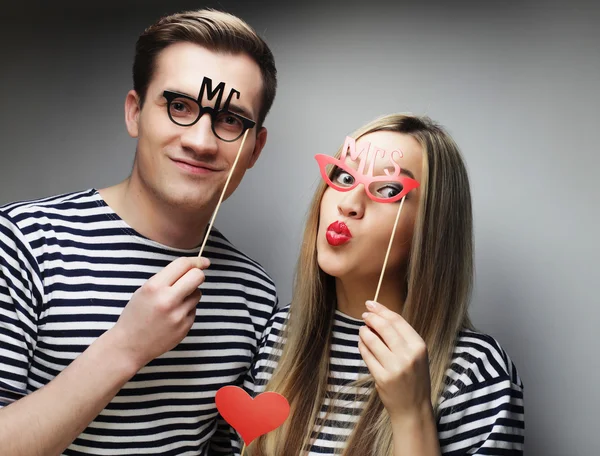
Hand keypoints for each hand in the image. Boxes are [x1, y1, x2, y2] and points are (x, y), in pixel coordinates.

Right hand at [109, 256, 209, 369]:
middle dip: (198, 275)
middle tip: (193, 279)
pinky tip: (172, 317)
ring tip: (174, 303)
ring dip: (191, 294)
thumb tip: (193, 268)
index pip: (183, 264)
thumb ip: (167, 279)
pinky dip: (186, 310)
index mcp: (154, 287)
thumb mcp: (144, 290)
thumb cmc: (136, 315)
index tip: (204, 261)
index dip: (196, 261)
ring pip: (198, 294)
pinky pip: (194, 310)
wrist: (129, 345)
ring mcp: (178, 315)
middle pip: (197, 277)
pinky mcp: (185, 327)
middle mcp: (167, 300)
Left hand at [358, 300, 431, 420]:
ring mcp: (395, 367)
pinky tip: (362, 343)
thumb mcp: (415, 355)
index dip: (382, 310)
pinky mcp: (382, 377)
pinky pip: (367, 355)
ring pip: (372, 340)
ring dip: (364, 332)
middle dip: (371, 318)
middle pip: (384, 327)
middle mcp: (408, 355)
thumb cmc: (414, 378)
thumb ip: (401, 337)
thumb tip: (379, 316)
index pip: (397, 321)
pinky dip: (362, 346)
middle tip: (365, 315)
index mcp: (419, 346)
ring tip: (363, 330)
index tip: (371, 304)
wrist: (413, 407)